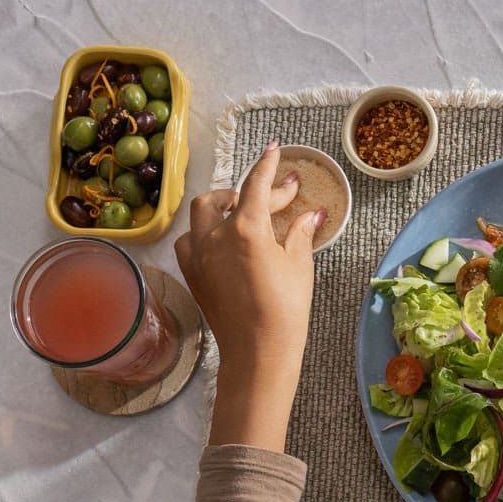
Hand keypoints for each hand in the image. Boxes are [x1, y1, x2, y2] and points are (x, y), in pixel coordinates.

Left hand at [174, 142, 325, 450]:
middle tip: (282, 198)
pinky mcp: (192, 274)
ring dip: (221, 207)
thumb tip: (311, 214)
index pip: (256, 185)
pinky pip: (191, 240)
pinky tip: (222, 241)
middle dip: (254, 192)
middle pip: (228, 197)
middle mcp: (215, 235)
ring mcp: (198, 255)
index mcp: (246, 228)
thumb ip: (300, 234)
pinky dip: (205, 232)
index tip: (275, 150)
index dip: (267, 166)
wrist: (257, 352)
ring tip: (242, 212)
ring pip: (201, 215)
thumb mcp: (299, 266)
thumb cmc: (285, 309)